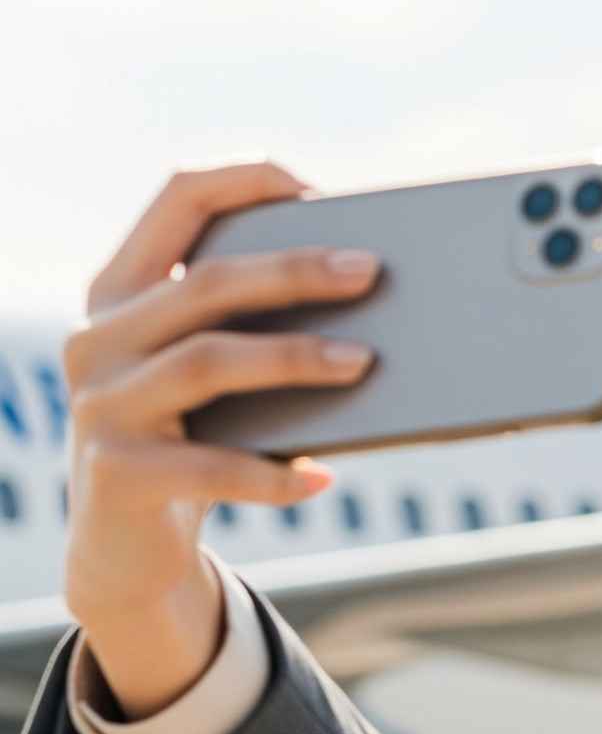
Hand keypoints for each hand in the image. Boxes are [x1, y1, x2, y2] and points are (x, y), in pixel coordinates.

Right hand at [61, 160, 381, 634]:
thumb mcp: (213, 376)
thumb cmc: (196, 441)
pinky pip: (212, 466)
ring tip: (364, 363)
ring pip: (209, 362)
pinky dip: (275, 473)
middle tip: (371, 271)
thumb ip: (254, 327)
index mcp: (122, 291)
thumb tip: (369, 292)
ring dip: (294, 358)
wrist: (128, 553)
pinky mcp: (117, 473)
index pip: (176, 198)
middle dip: (296, 271)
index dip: (247, 180)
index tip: (316, 188)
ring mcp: (100, 405)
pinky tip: (322, 477)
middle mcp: (98, 338)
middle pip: (208, 283)